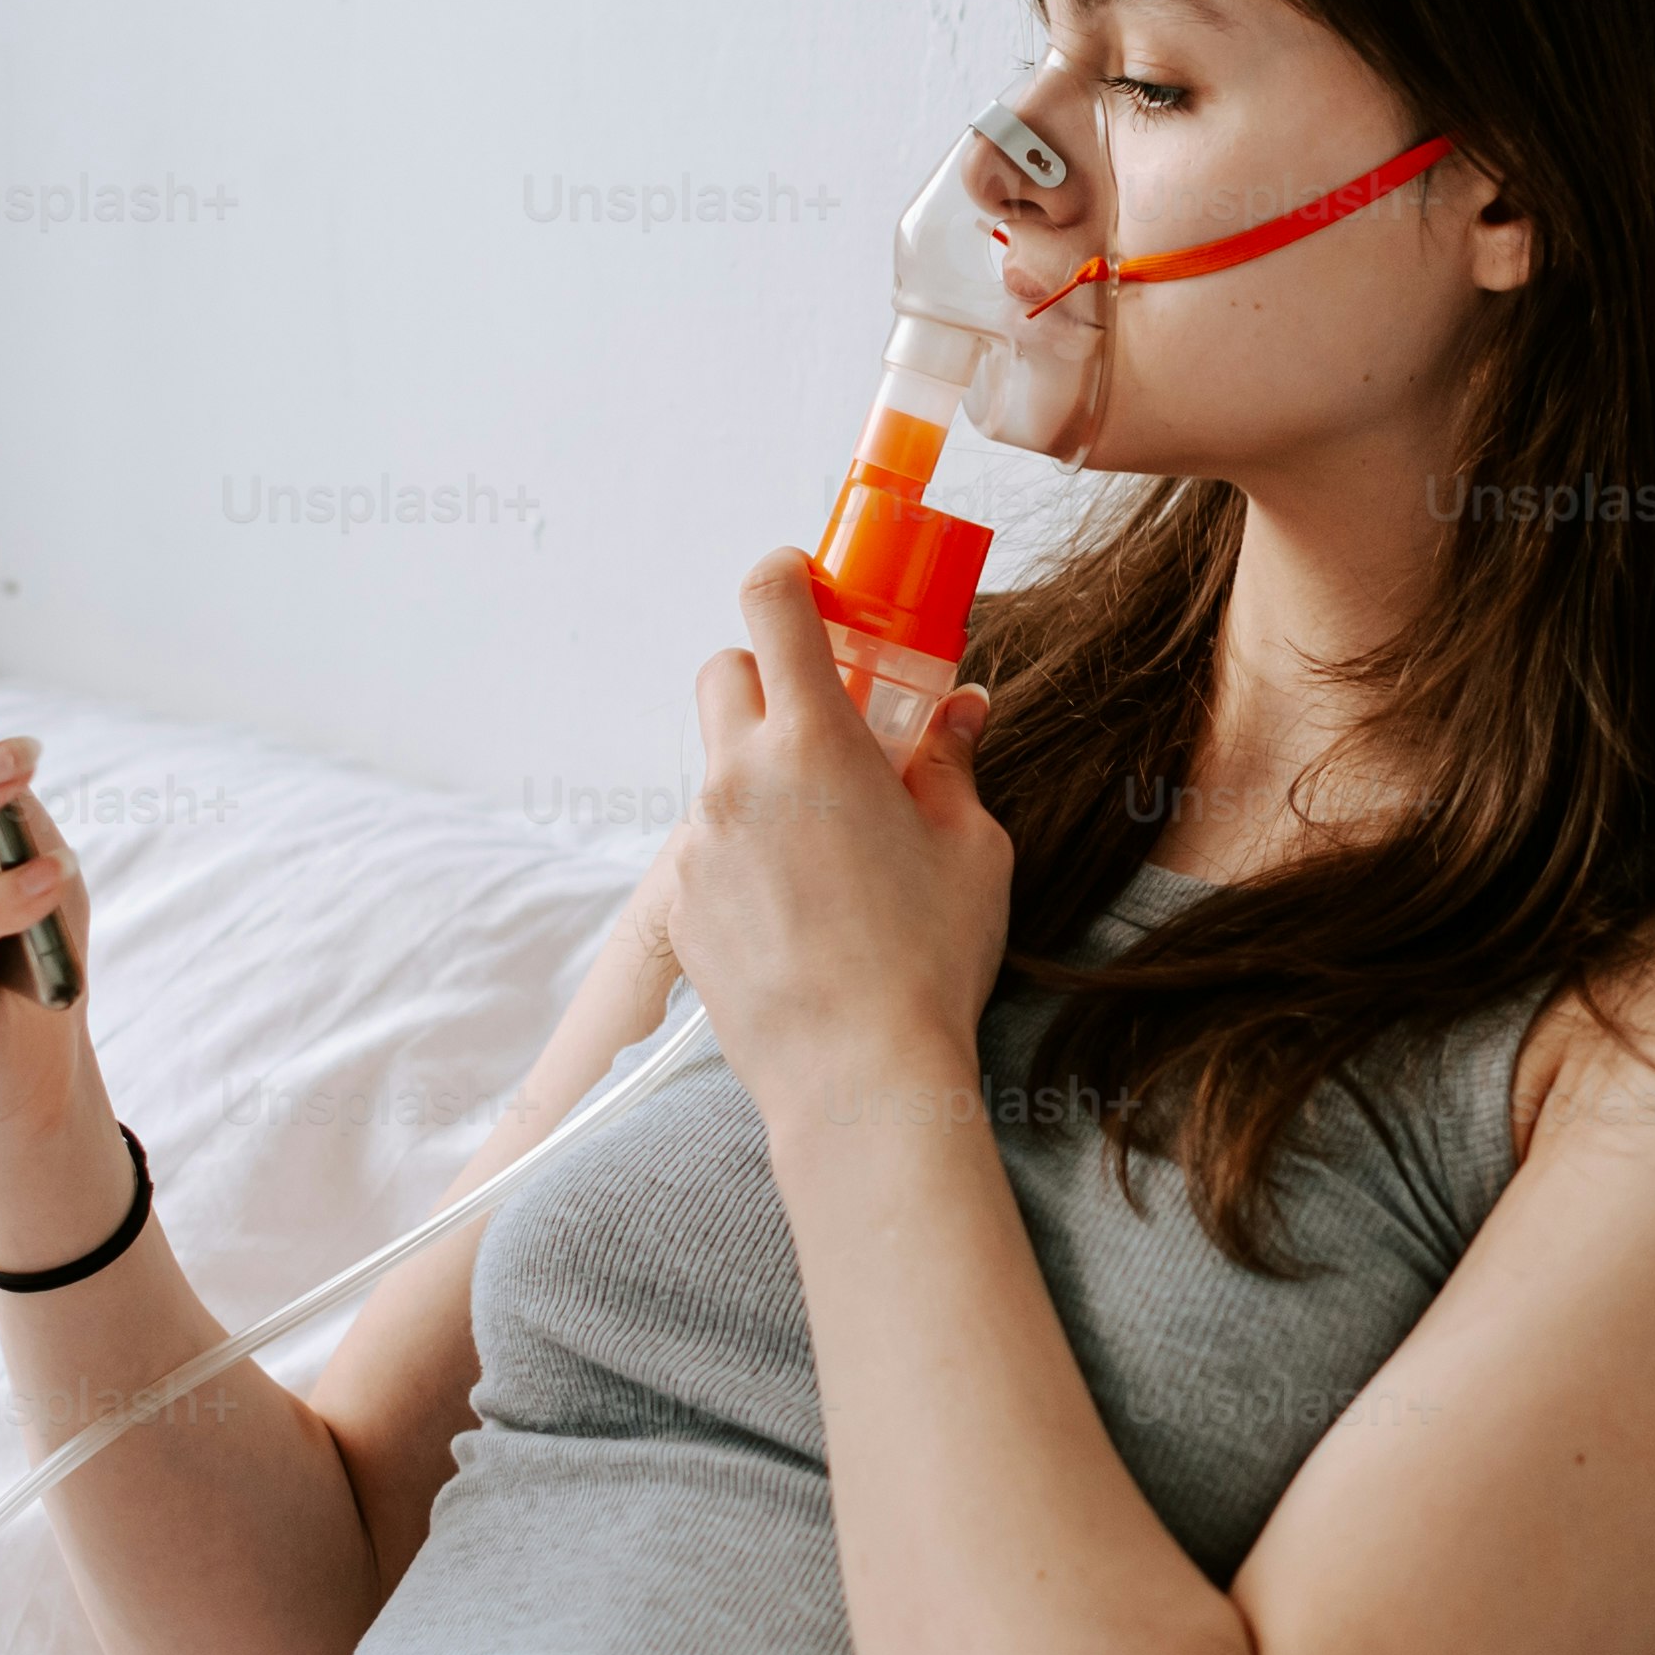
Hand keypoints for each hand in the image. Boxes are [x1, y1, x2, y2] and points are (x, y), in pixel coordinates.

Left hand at [669, 549, 1009, 1114]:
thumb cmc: (928, 959)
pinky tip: (805, 912)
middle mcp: (738, 779)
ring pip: (720, 769)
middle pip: (725, 672)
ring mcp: (699, 845)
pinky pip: (711, 849)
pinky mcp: (682, 906)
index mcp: (813, 742)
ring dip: (766, 778)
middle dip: (769, 677)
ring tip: (834, 848)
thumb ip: (951, 764)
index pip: (771, 603)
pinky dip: (750, 853)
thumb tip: (958, 713)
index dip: (788, 577)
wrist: (856, 1077)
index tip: (813, 586)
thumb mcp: (971, 847)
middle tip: (832, 723)